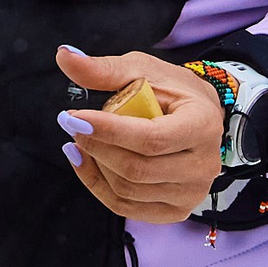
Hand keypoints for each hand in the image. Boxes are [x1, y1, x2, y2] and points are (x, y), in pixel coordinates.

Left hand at [51, 46, 225, 224]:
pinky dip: (98, 186)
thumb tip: (64, 56)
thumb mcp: (143, 70)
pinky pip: (127, 208)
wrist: (200, 117)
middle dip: (96, 146)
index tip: (73, 116)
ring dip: (95, 165)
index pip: (151, 139)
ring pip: (128, 191)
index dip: (108, 131)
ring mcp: (192, 193)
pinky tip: (86, 161)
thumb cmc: (171, 91)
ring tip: (80, 139)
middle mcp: (204, 165)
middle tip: (72, 123)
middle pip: (137, 169)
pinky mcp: (176, 211)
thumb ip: (104, 69)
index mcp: (202, 125)